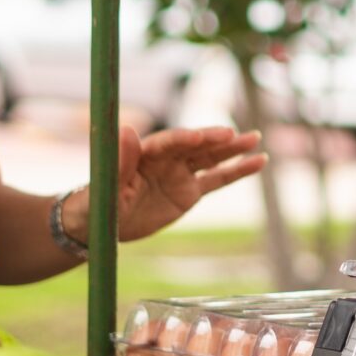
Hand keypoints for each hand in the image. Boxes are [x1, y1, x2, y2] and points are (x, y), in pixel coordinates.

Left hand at [64, 124, 266, 247]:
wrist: (100, 226)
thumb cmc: (96, 204)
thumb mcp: (106, 188)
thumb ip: (120, 160)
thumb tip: (127, 130)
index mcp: (144, 154)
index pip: (168, 142)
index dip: (183, 139)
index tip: (200, 137)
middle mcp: (166, 159)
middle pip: (195, 146)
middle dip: (214, 140)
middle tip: (234, 135)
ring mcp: (180, 174)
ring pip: (211, 158)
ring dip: (232, 149)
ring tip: (256, 138)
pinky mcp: (189, 192)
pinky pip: (218, 179)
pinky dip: (238, 171)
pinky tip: (259, 161)